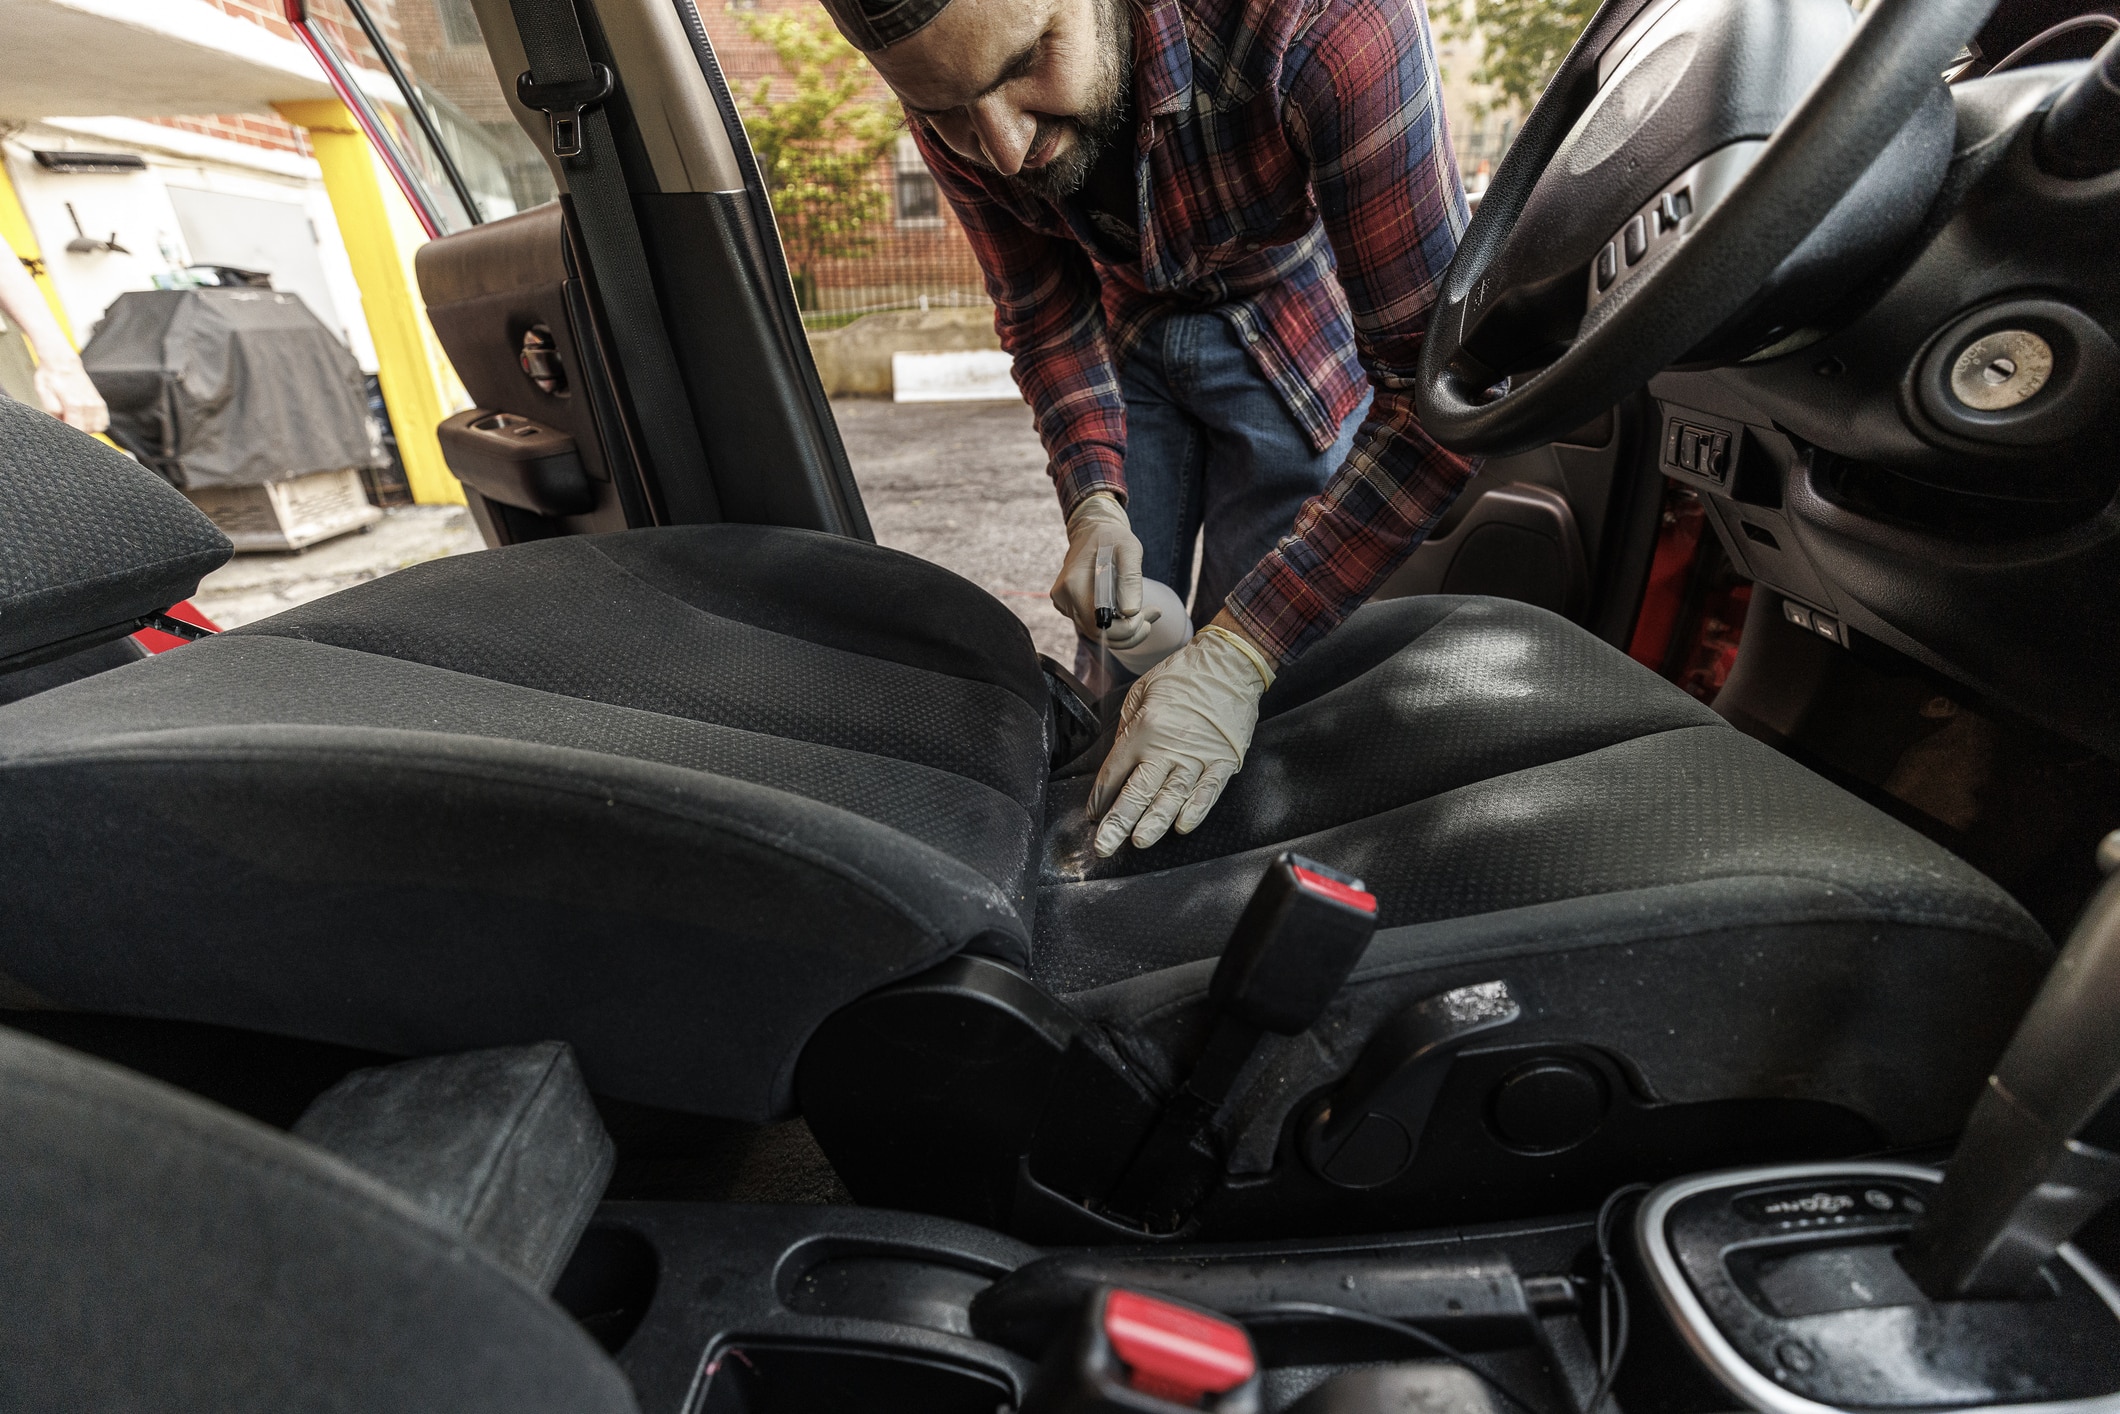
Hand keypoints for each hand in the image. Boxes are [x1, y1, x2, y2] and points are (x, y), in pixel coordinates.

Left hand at [32, 358, 107, 432]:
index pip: (77, 430)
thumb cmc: (51, 377)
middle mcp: (88, 405)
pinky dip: (96, 424)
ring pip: (97, 428)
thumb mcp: (43, 393)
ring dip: (87, 428)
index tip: (63, 429)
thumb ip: (52, 411)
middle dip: (77, 431)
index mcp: (74, 404)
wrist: (63, 363)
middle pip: (87, 431)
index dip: (69, 433)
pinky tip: (86, 419)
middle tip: (67, 422)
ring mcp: (96, 404)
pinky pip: (103, 422)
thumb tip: (62, 423)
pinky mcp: (100, 402)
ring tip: (76, 421)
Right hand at [1050, 492, 1156, 648]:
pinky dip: (1113, 625)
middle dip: (1129, 632)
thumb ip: (1130, 580)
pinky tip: (1127, 611)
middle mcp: (1064, 598)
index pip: (1100, 625)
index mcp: (1074, 584)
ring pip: (1096, 633)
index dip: (1127, 629)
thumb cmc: (1112, 538)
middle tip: (1152, 615)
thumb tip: (1130, 613)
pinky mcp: (1068, 607)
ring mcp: (1063, 604)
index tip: (1147, 614)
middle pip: (1097, 634)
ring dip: (1124, 631)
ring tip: (1145, 614)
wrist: (1092, 530)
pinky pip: (1092, 626)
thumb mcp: (1129, 550)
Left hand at [1090, 621, 1275, 855]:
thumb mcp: (1140, 693)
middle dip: (1118, 822)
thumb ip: (1128, 729)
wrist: (1228, 664)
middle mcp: (1167, 747)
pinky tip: (1182, 827)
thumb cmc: (1181, 675)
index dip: (1100, 797)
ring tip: (1138, 843)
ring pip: (1171, 797)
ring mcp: (1198, 757)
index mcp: (1143, 729)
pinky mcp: (1224, 761)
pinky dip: (1196, 809)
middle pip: (1138, 792)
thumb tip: (1119, 763)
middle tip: (1104, 846)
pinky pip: (1208, 791)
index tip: (1093, 816)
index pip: (1114, 772)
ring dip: (1153, 823)